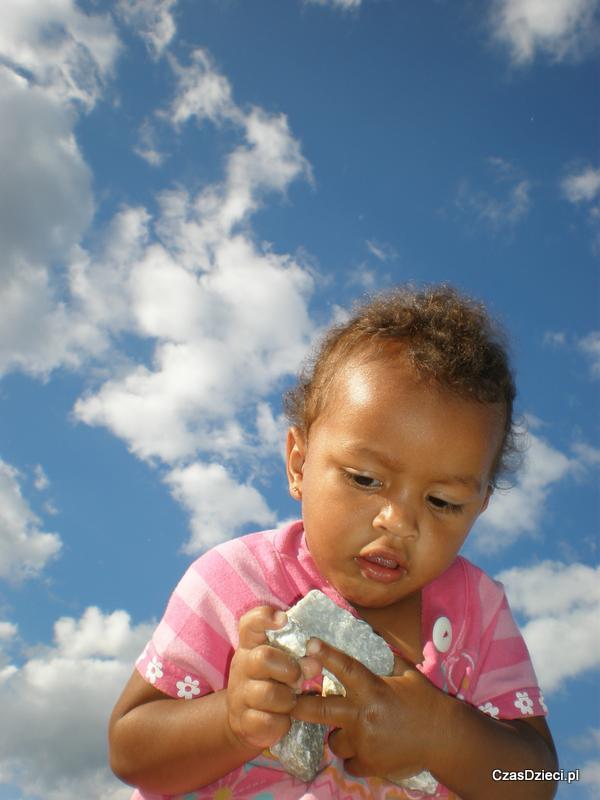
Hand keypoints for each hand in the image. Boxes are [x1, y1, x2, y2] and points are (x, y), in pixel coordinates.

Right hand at [227, 606, 319, 749]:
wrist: (246, 720)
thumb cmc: (271, 681)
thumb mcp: (281, 663)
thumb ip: (298, 656)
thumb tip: (316, 661)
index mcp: (251, 645)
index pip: (250, 623)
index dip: (265, 617)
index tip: (284, 619)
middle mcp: (242, 665)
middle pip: (263, 657)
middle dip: (290, 668)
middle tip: (300, 679)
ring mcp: (240, 694)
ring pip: (267, 693)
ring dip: (288, 699)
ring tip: (292, 701)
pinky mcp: (244, 721)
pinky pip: (267, 721)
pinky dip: (282, 722)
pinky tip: (283, 720)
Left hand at [291, 638, 445, 778]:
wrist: (445, 739)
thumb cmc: (425, 701)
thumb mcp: (406, 674)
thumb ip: (385, 659)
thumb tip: (370, 639)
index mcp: (373, 689)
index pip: (345, 667)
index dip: (326, 654)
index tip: (309, 643)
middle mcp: (364, 715)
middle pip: (320, 710)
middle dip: (299, 706)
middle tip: (287, 702)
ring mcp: (365, 742)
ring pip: (334, 741)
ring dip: (339, 735)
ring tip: (352, 730)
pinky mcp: (370, 764)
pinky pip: (350, 762)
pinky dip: (355, 757)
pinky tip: (366, 748)